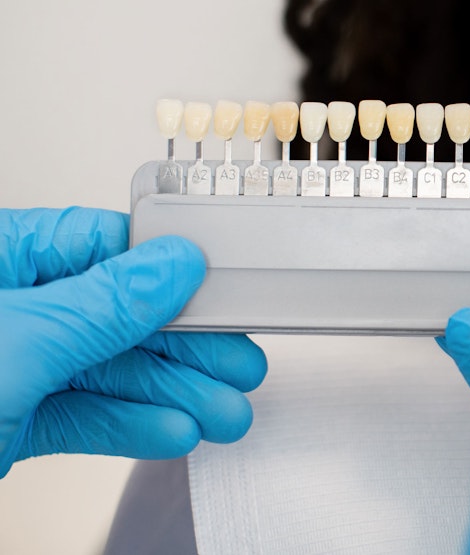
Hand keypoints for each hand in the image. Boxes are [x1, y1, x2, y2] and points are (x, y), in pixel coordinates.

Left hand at [0, 208, 266, 477]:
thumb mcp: (21, 339)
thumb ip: (102, 304)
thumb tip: (176, 264)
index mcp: (3, 257)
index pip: (105, 245)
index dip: (171, 271)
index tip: (223, 292)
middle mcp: (15, 306)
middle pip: (119, 316)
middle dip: (187, 349)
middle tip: (241, 366)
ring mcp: (13, 365)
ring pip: (110, 372)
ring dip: (174, 395)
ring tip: (224, 412)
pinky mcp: (12, 421)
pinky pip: (86, 416)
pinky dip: (133, 426)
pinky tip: (175, 430)